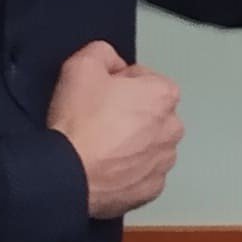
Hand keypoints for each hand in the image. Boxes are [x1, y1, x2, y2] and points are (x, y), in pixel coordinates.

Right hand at [47, 39, 184, 215]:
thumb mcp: (82, 65)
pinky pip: (142, 172)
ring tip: (100, 146)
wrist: (67, 173)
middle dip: (128, 112)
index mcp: (164, 95)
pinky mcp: (152, 188)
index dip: (117, 83)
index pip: (143, 78)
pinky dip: (128, 169)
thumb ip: (103, 53)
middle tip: (97, 120)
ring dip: (130, 142)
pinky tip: (106, 167)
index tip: (99, 94)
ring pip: (148, 143)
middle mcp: (173, 128)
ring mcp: (164, 162)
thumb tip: (113, 63)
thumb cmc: (79, 121)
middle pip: (149, 112)